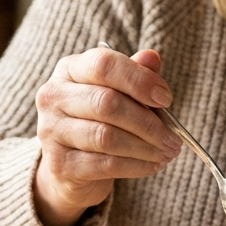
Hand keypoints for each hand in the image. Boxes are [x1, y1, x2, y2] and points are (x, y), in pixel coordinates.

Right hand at [33, 46, 180, 225]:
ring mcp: (51, 131)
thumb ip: (135, 75)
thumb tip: (151, 57)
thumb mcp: (117, 93)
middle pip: (107, 103)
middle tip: (174, 137)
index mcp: (69, 70)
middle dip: (148, 122)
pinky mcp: (58, 164)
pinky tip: (153, 165)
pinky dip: (136, 166)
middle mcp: (53, 96)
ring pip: (107, 136)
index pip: (103, 65)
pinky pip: (105, 164)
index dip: (139, 80)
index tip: (166, 99)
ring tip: (167, 153)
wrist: (70, 168)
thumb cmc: (98, 121)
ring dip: (145, 147)